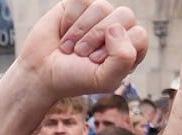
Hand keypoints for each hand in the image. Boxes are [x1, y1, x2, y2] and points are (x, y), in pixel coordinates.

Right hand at [17, 0, 149, 100]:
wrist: (41, 73)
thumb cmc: (75, 78)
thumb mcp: (105, 80)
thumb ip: (123, 58)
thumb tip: (115, 27)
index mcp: (129, 49)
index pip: (139, 36)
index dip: (117, 49)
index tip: (96, 62)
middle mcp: (117, 29)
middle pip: (125, 15)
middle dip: (99, 37)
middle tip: (82, 54)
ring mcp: (99, 16)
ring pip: (102, 6)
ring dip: (82, 31)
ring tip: (71, 48)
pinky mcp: (79, 6)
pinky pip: (83, 0)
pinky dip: (70, 20)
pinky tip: (64, 34)